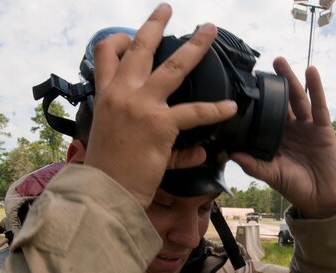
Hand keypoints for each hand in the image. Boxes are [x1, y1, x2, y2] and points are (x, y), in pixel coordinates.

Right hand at [83, 4, 237, 207]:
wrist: (105, 192)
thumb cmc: (110, 171)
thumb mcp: (119, 143)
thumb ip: (161, 140)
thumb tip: (198, 150)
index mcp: (105, 95)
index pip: (105, 54)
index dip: (119, 39)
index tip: (131, 36)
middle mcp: (121, 94)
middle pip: (139, 47)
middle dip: (156, 23)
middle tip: (168, 8)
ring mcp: (140, 106)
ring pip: (173, 66)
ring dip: (195, 46)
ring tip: (208, 32)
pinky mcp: (159, 125)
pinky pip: (194, 113)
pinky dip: (214, 110)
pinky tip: (230, 107)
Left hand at [230, 58, 335, 218]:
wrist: (321, 199)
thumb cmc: (295, 188)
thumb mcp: (271, 175)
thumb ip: (253, 165)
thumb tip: (231, 153)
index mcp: (275, 139)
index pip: (264, 115)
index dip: (257, 101)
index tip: (244, 85)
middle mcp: (290, 129)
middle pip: (280, 101)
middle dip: (273, 83)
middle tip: (262, 65)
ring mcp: (307, 127)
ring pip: (297, 98)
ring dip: (291, 79)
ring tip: (280, 62)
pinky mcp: (323, 129)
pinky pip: (319, 106)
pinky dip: (316, 89)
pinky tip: (311, 72)